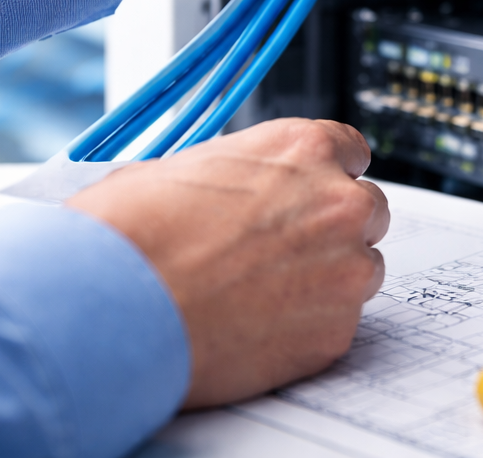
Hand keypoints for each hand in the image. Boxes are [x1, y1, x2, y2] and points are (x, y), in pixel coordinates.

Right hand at [66, 119, 389, 407]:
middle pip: (367, 210)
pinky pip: (338, 326)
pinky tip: (256, 330)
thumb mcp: (177, 168)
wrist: (116, 308)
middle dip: (332, 228)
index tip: (312, 193)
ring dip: (326, 280)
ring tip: (262, 295)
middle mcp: (337, 203)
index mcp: (302, 150)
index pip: (351, 151)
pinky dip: (307, 329)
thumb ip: (231, 174)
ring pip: (360, 270)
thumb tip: (223, 185)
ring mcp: (344, 271)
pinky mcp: (335, 333)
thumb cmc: (131, 235)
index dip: (326, 176)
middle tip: (282, 251)